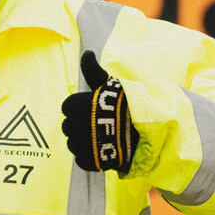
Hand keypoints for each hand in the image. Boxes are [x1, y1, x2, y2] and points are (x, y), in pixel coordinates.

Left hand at [62, 51, 136, 172]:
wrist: (147, 130)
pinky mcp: (90, 161)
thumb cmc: (126, 104)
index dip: (78, 108)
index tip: (92, 109)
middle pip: (67, 127)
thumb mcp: (109, 84)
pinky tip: (103, 150)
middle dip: (80, 125)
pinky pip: (81, 160)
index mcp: (77, 105)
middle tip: (98, 124)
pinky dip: (90, 157)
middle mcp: (76, 125)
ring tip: (102, 137)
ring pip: (72, 144)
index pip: (66, 107)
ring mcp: (82, 145)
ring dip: (83, 142)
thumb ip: (92, 70)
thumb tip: (87, 52)